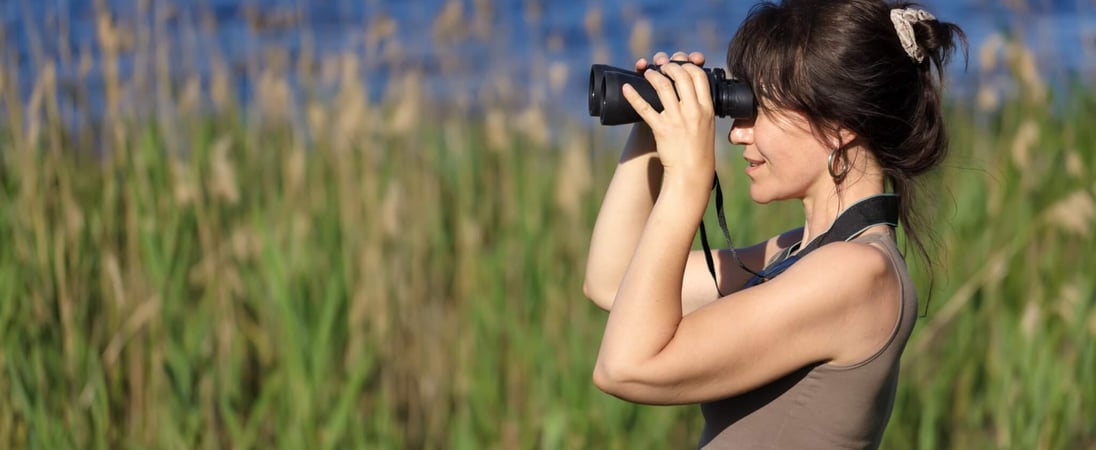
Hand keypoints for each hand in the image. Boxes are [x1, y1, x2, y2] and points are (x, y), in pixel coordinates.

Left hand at [623, 51, 715, 188]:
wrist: (692, 172)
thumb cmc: (699, 149)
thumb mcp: (707, 124)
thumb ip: (701, 106)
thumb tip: (692, 89)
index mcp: (706, 108)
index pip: (698, 76)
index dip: (687, 65)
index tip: (680, 64)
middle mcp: (692, 111)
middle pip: (680, 76)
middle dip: (669, 66)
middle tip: (662, 66)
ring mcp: (676, 119)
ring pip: (662, 86)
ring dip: (652, 75)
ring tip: (647, 73)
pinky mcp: (661, 129)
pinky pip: (644, 107)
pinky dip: (633, 96)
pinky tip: (627, 88)